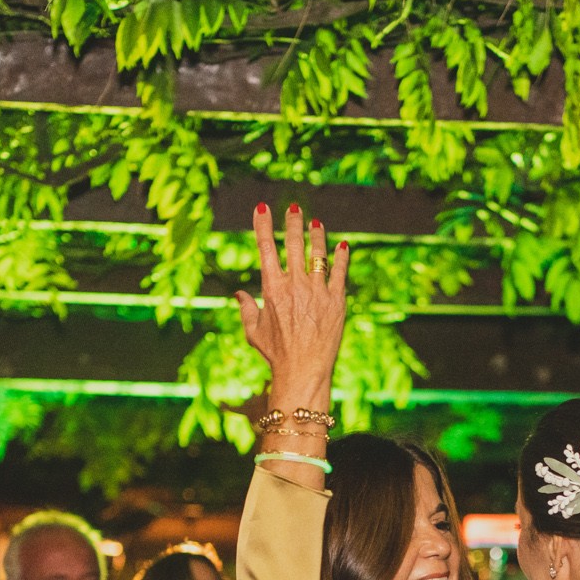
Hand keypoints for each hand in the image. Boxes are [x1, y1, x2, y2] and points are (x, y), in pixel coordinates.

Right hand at [234, 202, 351, 404]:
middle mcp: (295, 285)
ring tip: (316, 224)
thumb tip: (238, 294)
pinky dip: (341, 258)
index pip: (265, 248)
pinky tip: (342, 247)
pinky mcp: (337, 301)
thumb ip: (246, 309)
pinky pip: (340, 273)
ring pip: (318, 254)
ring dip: (317, 236)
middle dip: (293, 222)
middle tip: (294, 208)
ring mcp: (317, 291)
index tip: (262, 208)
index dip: (263, 225)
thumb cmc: (276, 354)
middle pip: (294, 244)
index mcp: (272, 288)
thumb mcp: (254, 331)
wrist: (303, 370)